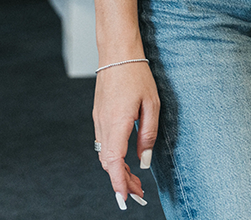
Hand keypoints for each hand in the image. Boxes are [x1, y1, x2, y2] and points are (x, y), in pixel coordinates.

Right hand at [93, 62, 157, 209]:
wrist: (117, 52)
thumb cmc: (136, 75)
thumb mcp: (152, 105)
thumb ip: (148, 134)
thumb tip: (143, 161)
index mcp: (116, 123)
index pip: (114, 162)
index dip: (119, 183)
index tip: (125, 198)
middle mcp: (103, 124)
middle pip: (108, 163)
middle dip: (122, 181)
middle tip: (138, 193)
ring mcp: (98, 120)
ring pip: (104, 155)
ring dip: (117, 170)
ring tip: (135, 180)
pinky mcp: (99, 116)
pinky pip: (103, 143)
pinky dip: (113, 157)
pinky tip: (125, 159)